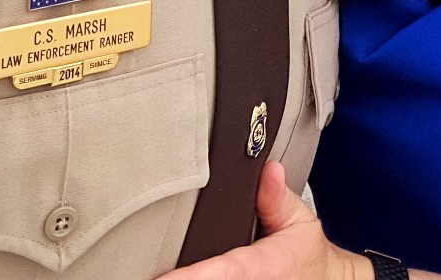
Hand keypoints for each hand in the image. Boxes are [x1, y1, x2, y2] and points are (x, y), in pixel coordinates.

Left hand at [158, 164, 369, 279]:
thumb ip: (278, 199)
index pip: (227, 271)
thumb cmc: (304, 256)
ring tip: (142, 274)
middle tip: (136, 272)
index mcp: (266, 266)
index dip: (193, 277)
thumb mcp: (299, 222)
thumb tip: (267, 170)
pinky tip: (168, 278)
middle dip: (180, 279)